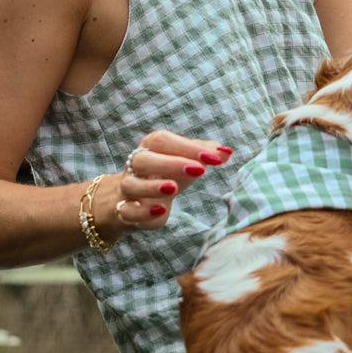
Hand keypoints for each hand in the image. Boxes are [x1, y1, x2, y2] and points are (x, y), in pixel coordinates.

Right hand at [113, 129, 231, 229]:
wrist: (131, 198)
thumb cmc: (164, 174)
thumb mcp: (185, 162)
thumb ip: (205, 154)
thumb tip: (226, 151)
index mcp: (150, 147)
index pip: (163, 140)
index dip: (188, 147)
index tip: (215, 158)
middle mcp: (136, 165)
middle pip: (144, 159)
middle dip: (171, 163)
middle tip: (200, 170)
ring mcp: (128, 188)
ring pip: (132, 184)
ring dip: (152, 186)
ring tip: (173, 188)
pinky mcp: (125, 211)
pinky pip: (126, 211)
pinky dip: (142, 211)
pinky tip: (161, 210)